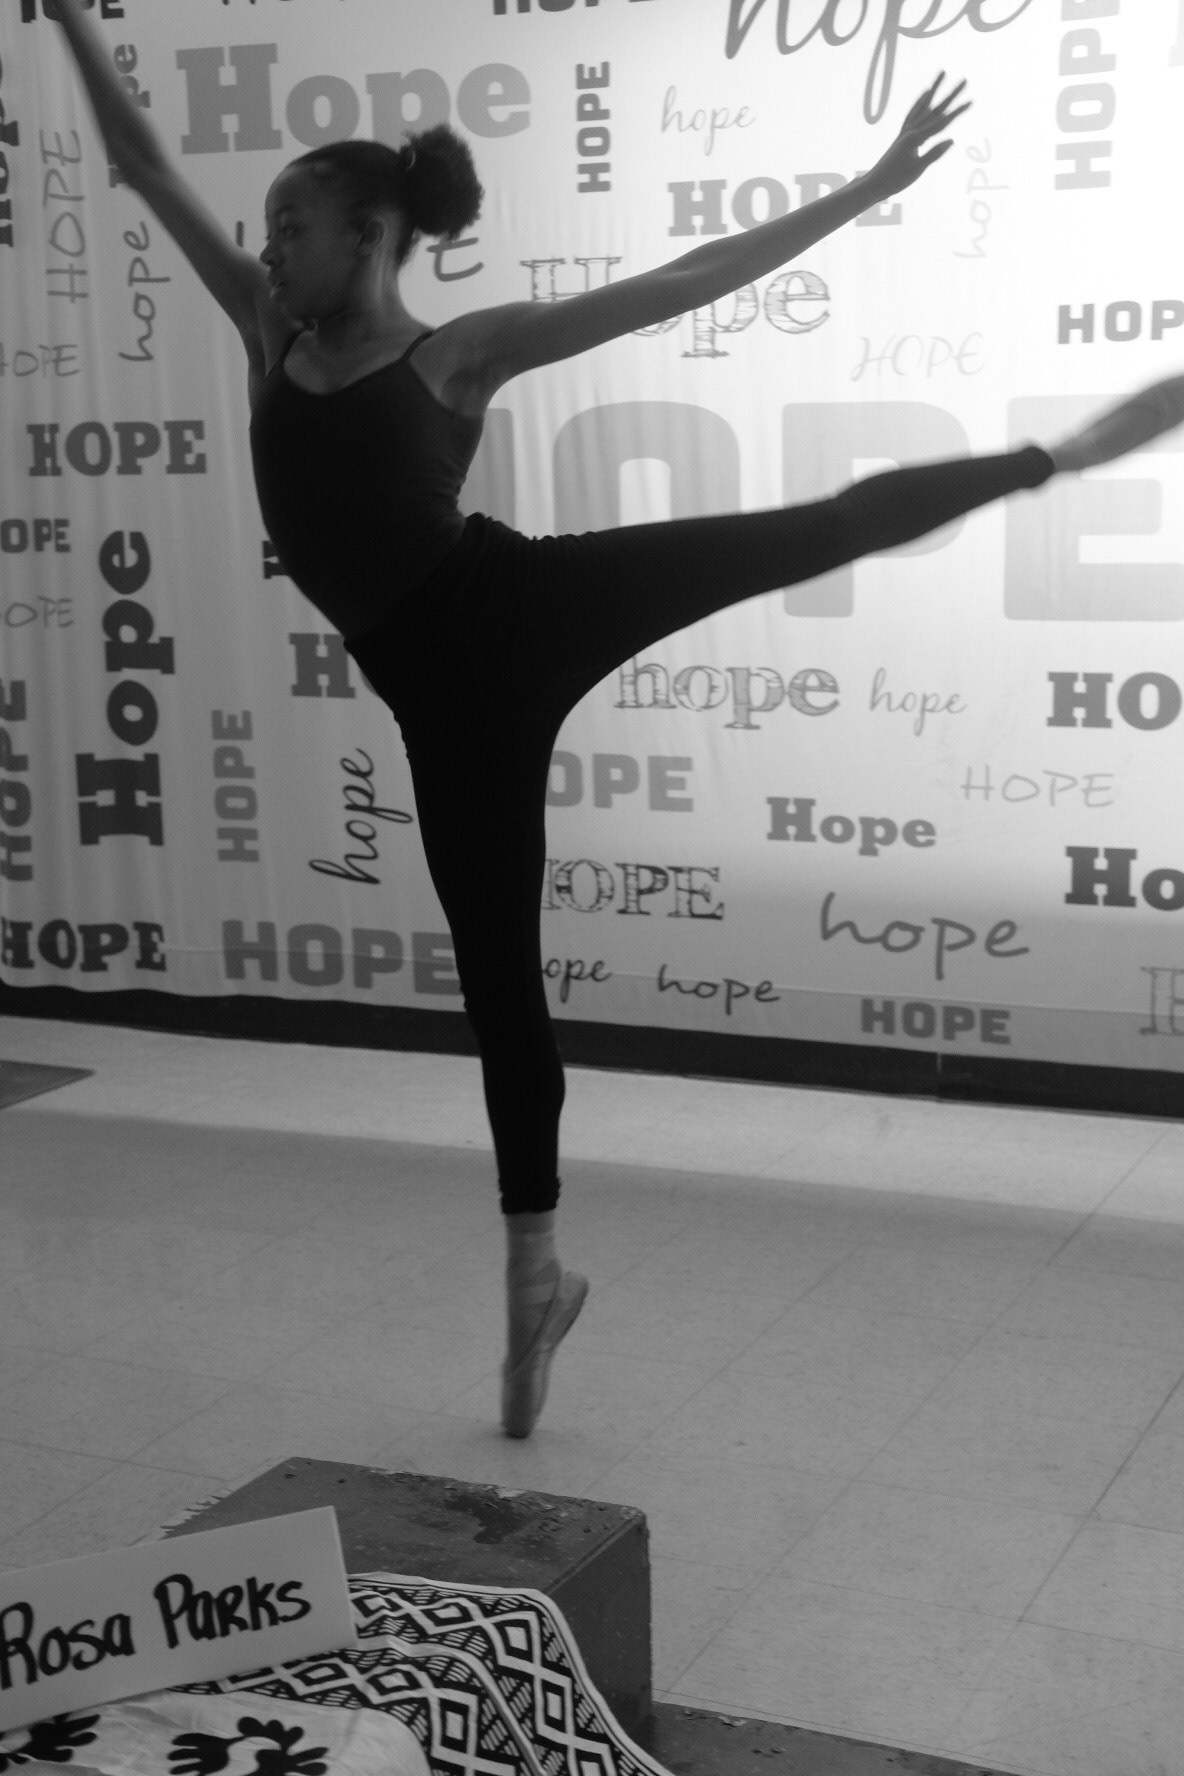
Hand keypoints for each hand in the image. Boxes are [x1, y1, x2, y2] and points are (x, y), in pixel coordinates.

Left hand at [867, 74, 970, 197]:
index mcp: (915, 138)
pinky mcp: (902, 134)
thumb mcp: (917, 169)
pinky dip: (920, 103)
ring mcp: (905, 130)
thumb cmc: (895, 180)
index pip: (942, 123)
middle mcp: (910, 130)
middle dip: (951, 94)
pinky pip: (913, 113)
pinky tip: (925, 96)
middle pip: (935, 108)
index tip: (971, 101)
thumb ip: (934, 154)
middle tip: (965, 80)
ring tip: (942, 74)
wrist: (874, 184)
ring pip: (923, 105)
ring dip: (934, 89)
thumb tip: (952, 140)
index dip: (957, 112)